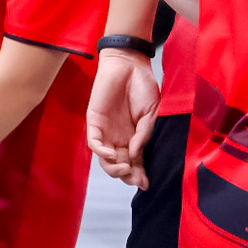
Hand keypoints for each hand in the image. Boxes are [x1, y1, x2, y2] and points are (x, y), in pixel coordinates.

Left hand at [88, 50, 160, 187]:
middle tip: (135, 177)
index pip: (136, 162)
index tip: (146, 183)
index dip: (139, 175)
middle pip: (119, 165)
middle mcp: (120, 137)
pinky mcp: (94, 122)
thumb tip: (134, 155)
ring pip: (104, 159)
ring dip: (113, 167)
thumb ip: (144, 134)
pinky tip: (110, 154)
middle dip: (126, 175)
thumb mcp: (153, 113)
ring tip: (123, 167)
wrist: (129, 65)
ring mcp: (106, 131)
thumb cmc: (144, 86)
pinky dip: (101, 151)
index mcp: (135, 137)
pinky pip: (94, 142)